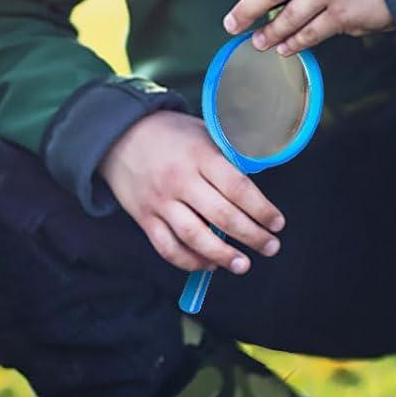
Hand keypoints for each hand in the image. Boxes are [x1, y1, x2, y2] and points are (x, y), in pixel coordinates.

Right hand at [98, 110, 284, 273]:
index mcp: (199, 155)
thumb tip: (259, 183)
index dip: (262, 209)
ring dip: (223, 256)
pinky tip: (209, 264)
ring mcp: (160, 201)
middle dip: (252, 236)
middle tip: (271, 246)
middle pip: (222, 217)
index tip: (277, 222)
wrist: (118, 136)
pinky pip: (168, 247)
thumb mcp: (202, 132)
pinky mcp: (144, 218)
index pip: (238, 188)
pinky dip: (190, 261)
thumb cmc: (170, 134)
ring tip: (244, 265)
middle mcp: (179, 180)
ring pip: (195, 237)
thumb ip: (228, 155)